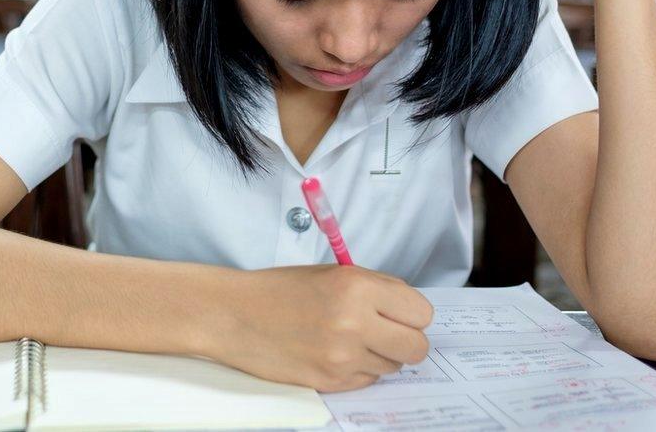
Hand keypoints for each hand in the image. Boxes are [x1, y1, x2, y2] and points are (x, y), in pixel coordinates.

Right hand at [207, 265, 433, 391]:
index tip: (401, 314)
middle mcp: (354, 322)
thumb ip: (377, 289)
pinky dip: (359, 369)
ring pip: (393, 367)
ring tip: (350, 339)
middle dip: (407, 341)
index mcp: (357, 287)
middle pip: (417, 347)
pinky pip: (368, 380)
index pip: (421, 312)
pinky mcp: (330, 381)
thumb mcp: (334, 273)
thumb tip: (412, 311)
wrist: (234, 315)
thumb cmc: (280, 290)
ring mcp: (342, 356)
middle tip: (387, 332)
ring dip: (380, 356)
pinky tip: (334, 353)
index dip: (413, 314)